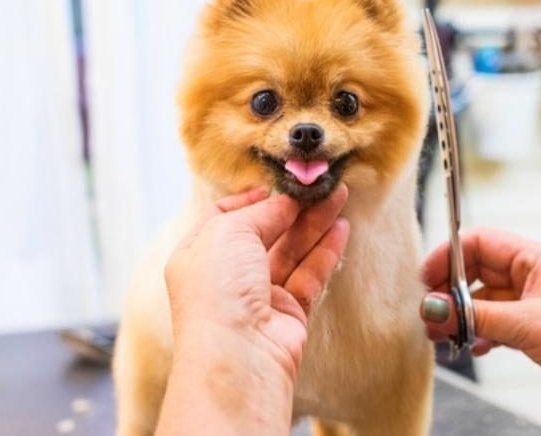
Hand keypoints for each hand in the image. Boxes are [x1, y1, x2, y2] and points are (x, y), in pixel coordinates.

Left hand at [159, 186, 348, 435]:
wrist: (238, 356)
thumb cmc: (218, 290)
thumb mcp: (229, 232)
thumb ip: (261, 212)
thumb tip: (285, 201)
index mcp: (198, 254)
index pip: (224, 217)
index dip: (250, 199)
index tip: (277, 184)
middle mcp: (226, 275)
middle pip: (265, 232)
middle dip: (293, 208)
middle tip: (322, 186)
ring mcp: (257, 295)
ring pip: (291, 251)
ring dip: (315, 224)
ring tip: (340, 196)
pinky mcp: (288, 313)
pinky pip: (309, 275)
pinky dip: (325, 252)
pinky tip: (341, 229)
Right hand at [420, 229, 540, 416]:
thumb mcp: (524, 324)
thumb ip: (475, 315)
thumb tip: (435, 307)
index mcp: (534, 257)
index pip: (479, 242)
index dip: (448, 257)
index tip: (427, 279)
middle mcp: (531, 273)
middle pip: (476, 271)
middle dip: (450, 291)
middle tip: (431, 313)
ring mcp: (531, 300)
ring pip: (482, 299)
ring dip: (461, 315)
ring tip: (442, 334)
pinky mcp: (532, 325)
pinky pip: (493, 320)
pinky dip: (478, 331)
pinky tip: (472, 347)